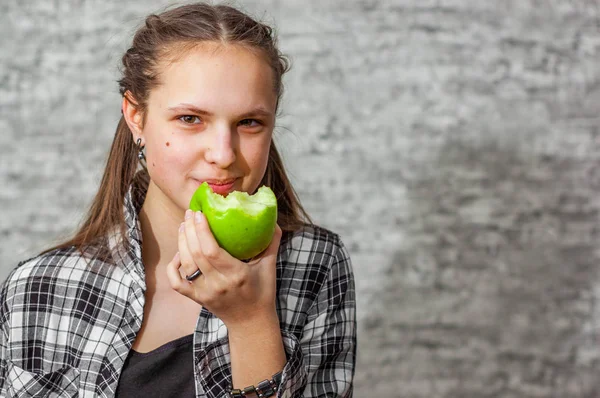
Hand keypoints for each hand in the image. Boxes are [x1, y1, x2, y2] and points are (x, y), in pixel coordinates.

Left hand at [166, 209, 281, 327]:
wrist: (251, 322)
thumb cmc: (262, 292)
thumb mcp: (270, 267)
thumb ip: (272, 243)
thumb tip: (273, 220)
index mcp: (236, 275)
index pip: (212, 251)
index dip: (202, 231)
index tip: (200, 213)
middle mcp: (217, 284)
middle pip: (195, 254)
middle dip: (189, 230)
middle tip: (190, 213)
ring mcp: (204, 292)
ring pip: (186, 264)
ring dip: (182, 242)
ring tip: (184, 225)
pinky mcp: (196, 299)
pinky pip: (177, 282)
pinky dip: (174, 266)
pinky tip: (179, 253)